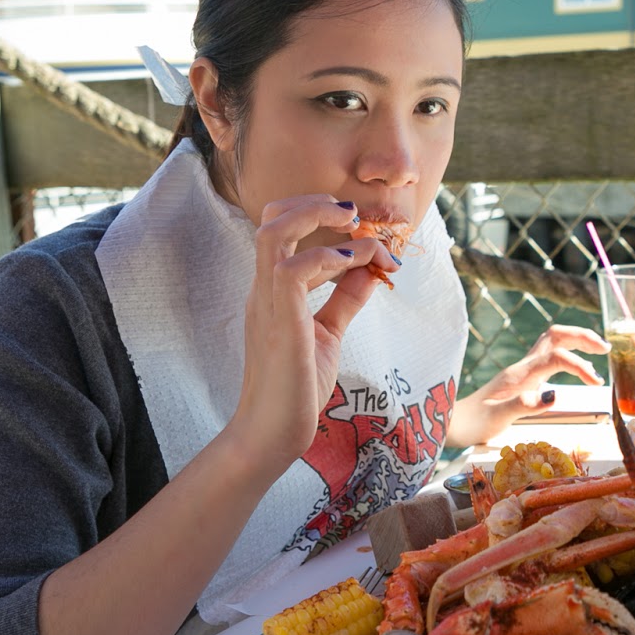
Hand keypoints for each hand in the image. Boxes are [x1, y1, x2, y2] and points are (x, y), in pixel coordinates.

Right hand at [223, 196, 397, 481]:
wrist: (274, 431)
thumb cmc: (296, 387)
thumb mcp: (328, 333)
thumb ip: (344, 299)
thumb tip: (370, 270)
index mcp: (272, 289)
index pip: (281, 229)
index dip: (321, 217)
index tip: (366, 233)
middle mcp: (264, 286)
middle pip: (272, 217)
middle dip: (315, 203)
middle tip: (353, 214)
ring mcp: (266, 299)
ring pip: (275, 230)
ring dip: (320, 218)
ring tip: (356, 225)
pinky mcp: (279, 317)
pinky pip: (296, 267)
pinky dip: (332, 257)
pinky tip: (358, 265)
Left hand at [446, 325, 608, 446]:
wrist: (453, 422)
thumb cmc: (473, 423)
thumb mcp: (497, 419)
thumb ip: (524, 406)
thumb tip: (554, 395)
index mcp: (520, 374)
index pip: (557, 357)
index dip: (579, 365)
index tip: (596, 383)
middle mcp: (523, 366)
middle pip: (556, 335)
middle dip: (582, 336)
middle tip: (605, 347)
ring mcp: (523, 369)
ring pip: (553, 340)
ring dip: (577, 340)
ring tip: (599, 351)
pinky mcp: (524, 376)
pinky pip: (550, 354)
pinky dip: (570, 353)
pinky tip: (579, 368)